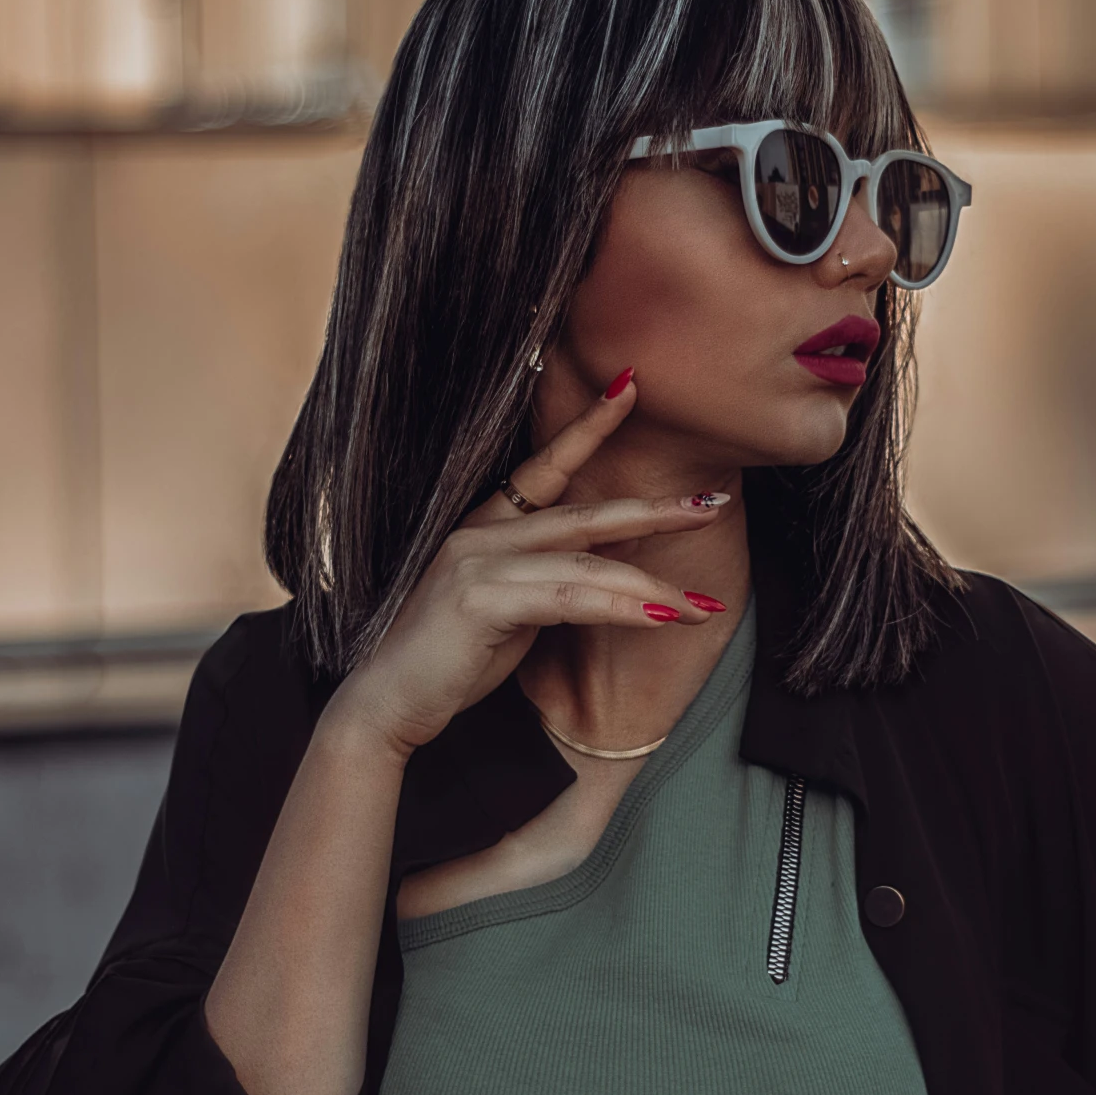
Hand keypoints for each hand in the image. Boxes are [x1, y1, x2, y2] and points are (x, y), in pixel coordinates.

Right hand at [322, 376, 727, 760]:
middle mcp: (480, 534)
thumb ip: (551, 580)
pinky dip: (619, 607)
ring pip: (586, 563)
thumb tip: (611, 565)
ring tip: (701, 605)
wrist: (385, 705)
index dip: (589, 426)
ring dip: (651, 587)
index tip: (630, 388)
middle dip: (653, 511)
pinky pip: (568, 598)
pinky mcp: (480, 599)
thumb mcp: (511, 612)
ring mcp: (477, 562)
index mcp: (483, 527)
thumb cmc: (447, 662)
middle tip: (710, 505)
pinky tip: (658, 617)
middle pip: (585, 514)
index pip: (544, 466)